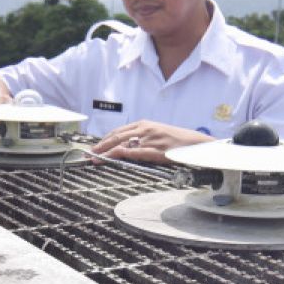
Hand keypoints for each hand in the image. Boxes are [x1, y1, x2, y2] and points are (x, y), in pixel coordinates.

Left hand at [92, 121, 213, 163]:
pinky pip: (137, 152)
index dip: (103, 140)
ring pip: (123, 144)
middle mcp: (145, 129)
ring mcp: (150, 139)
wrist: (195, 143)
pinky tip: (114, 157)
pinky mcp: (157, 150)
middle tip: (89, 154)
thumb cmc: (175, 140)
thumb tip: (125, 148)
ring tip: (96, 159)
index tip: (93, 147)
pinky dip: (124, 154)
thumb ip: (141, 138)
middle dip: (100, 146)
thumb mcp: (156, 133)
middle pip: (116, 137)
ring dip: (107, 152)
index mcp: (143, 124)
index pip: (118, 132)